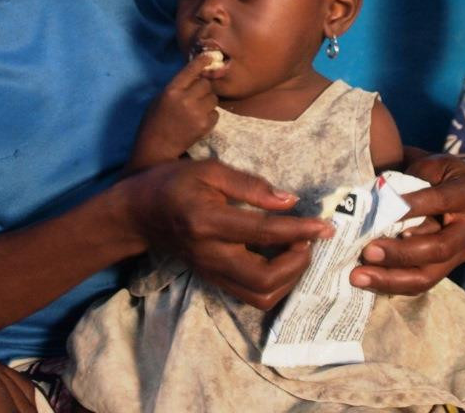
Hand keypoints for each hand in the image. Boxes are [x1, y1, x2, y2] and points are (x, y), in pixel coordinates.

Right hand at [127, 159, 333, 309]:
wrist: (139, 213)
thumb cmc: (174, 182)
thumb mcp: (209, 169)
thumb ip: (250, 185)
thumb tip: (289, 200)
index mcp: (208, 220)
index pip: (263, 232)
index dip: (299, 230)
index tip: (326, 226)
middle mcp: (210, 253)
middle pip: (264, 279)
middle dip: (298, 263)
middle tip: (309, 238)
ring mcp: (211, 272)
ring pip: (260, 295)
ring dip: (290, 278)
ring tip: (298, 249)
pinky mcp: (213, 280)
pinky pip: (251, 296)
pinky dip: (276, 284)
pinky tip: (283, 260)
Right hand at [130, 54, 218, 167]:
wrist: (156, 148)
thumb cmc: (154, 121)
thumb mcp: (160, 98)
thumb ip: (177, 86)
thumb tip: (195, 75)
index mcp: (171, 90)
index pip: (191, 70)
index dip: (202, 62)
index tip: (210, 56)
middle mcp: (186, 99)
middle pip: (206, 84)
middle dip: (203, 87)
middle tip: (196, 95)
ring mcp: (197, 113)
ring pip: (213, 98)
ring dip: (208, 100)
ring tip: (197, 108)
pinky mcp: (205, 126)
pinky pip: (216, 113)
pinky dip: (210, 114)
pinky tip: (199, 119)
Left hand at [351, 154, 464, 294]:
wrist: (448, 186)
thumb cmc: (432, 172)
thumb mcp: (426, 166)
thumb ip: (408, 182)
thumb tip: (376, 203)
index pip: (440, 202)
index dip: (412, 208)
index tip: (381, 212)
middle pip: (438, 248)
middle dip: (399, 253)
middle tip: (366, 252)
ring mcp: (461, 252)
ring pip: (428, 275)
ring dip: (390, 278)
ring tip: (358, 276)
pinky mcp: (446, 268)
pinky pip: (420, 282)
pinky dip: (391, 283)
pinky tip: (367, 280)